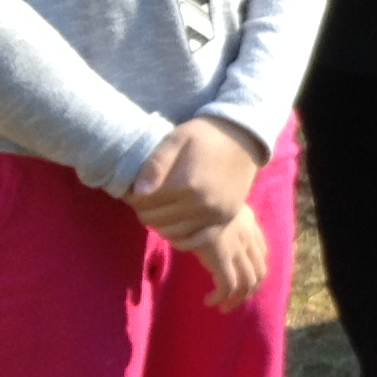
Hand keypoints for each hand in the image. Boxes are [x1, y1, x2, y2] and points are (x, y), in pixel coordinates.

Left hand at [125, 117, 262, 246]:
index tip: (133, 190)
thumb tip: (137, 191)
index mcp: (186, 184)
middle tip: (145, 199)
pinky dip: (181, 237)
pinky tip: (176, 225)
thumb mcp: (176, 139)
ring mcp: (216, 215)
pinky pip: (196, 241)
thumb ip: (155, 165)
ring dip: (161, 224)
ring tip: (160, 209)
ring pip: (174, 233)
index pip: (145, 203)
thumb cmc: (205, 136)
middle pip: (157, 220)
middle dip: (145, 211)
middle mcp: (202, 205)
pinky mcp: (226, 220)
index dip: (134, 197)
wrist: (243, 138)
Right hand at [181, 206, 269, 310]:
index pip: (261, 249)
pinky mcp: (221, 257)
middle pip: (260, 270)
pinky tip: (210, 301)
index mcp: (247, 222)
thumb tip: (205, 226)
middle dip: (250, 289)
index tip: (241, 276)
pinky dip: (221, 298)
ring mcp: (236, 247)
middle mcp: (247, 236)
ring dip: (238, 299)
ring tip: (224, 308)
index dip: (254, 266)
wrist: (191, 195)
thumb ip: (216, 215)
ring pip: (248, 281)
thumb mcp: (211, 203)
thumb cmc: (193, 198)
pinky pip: (228, 285)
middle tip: (235, 299)